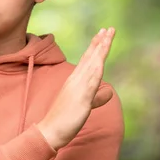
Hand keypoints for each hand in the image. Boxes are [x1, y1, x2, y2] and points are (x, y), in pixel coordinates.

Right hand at [38, 28, 115, 149]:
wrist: (49, 131)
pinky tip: (102, 60)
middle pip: (90, 58)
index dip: (96, 47)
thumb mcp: (85, 105)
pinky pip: (91, 81)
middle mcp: (76, 80)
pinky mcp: (81, 98)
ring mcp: (78, 88)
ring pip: (92, 65)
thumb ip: (97, 97)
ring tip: (107, 36)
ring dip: (100, 50)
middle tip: (109, 28)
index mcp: (75, 81)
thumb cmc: (65, 119)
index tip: (103, 34)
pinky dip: (96, 69)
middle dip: (100, 42)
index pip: (87, 60)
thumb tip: (109, 92)